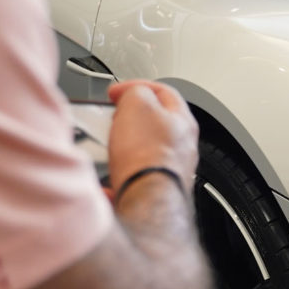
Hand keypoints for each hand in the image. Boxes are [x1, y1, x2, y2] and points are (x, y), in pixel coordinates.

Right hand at [105, 80, 199, 202]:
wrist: (147, 202)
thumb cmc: (147, 156)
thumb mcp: (138, 104)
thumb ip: (136, 92)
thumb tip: (132, 96)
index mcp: (183, 122)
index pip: (163, 93)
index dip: (136, 86)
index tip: (115, 93)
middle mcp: (182, 148)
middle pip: (153, 124)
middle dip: (128, 119)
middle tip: (112, 120)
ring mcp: (170, 171)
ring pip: (141, 151)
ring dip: (121, 148)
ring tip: (108, 149)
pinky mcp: (155, 190)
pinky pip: (132, 178)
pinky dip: (116, 177)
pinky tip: (105, 180)